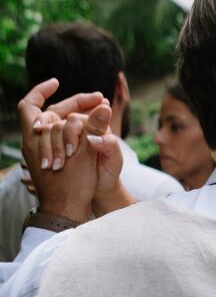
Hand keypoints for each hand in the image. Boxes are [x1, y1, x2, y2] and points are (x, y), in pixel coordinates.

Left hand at [18, 80, 110, 223]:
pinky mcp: (52, 161)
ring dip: (77, 118)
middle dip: (73, 104)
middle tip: (98, 100)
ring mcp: (42, 153)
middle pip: (50, 113)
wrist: (67, 213)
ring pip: (57, 126)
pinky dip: (75, 132)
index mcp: (35, 139)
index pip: (30, 105)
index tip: (57, 82)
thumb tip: (105, 106)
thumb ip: (94, 128)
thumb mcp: (85, 155)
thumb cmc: (73, 188)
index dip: (41, 90)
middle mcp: (34, 144)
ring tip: (99, 113)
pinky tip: (92, 133)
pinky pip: (61, 139)